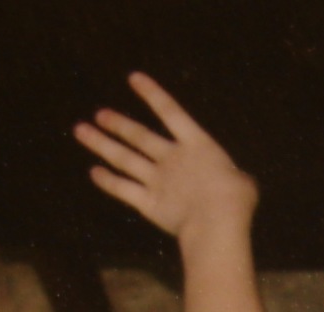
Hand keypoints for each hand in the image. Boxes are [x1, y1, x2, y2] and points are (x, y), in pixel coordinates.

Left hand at [73, 72, 256, 245]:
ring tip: (82, 131)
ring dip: (101, 144)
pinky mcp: (148, 204)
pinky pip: (123, 189)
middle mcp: (172, 158)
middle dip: (117, 124)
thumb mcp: (242, 182)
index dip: (152, 94)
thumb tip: (237, 182)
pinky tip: (93, 172)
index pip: (170, 111)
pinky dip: (107, 181)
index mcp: (197, 145)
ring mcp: (157, 180)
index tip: (133, 79)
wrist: (217, 221)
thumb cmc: (236, 200)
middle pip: (138, 136)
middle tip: (99, 114)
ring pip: (124, 159)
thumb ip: (232, 176)